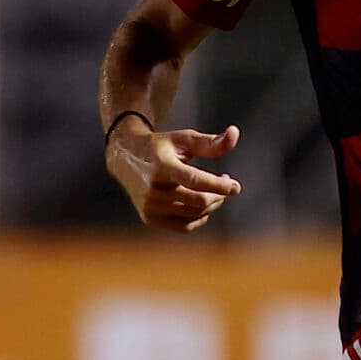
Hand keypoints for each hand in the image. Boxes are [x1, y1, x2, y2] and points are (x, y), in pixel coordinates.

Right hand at [107, 121, 242, 232]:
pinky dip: (199, 218)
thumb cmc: (161, 147)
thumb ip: (210, 141)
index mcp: (161, 166)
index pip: (195, 181)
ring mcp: (150, 206)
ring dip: (212, 205)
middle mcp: (153, 189)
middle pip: (199, 201)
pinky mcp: (150, 218)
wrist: (125, 158)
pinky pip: (185, 226)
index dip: (219, 186)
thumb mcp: (184, 138)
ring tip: (215, 192)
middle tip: (226, 184)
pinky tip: (202, 204)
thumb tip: (235, 133)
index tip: (236, 187)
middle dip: (219, 195)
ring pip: (194, 215)